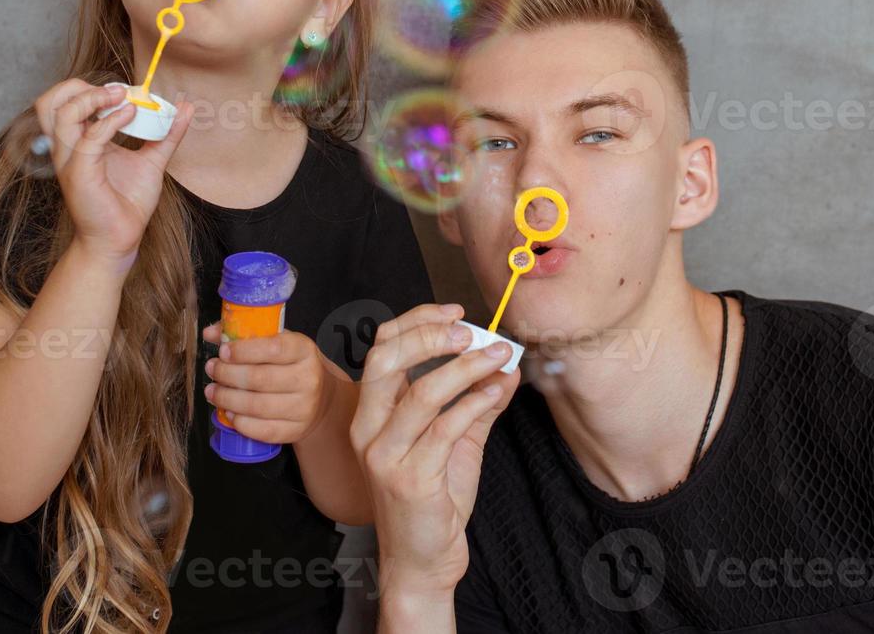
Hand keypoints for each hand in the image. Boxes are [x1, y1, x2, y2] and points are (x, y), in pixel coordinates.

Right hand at [34, 79, 192, 272]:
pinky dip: (112, 121)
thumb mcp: (153, 159)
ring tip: (122, 98)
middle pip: (50, 101)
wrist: (121, 238)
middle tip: (116, 91)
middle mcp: (69, 147)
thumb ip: (167, 133)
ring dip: (92, 98)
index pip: (66, 101)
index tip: (125, 91)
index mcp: (80, 140)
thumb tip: (185, 107)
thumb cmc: (129, 203)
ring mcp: (70, 159)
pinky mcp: (79, 173)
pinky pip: (89, 138)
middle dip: (79, 86)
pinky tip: (132, 116)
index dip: (90, 87)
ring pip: (61, 113)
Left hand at [201, 325, 338, 443]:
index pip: (273, 348)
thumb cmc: (291, 365)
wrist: (321, 397)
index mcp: (304, 350)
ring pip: (257, 406)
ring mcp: (303, 407)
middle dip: (227, 374)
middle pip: (259, 378)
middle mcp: (308, 378)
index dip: (243, 351)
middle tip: (212, 369)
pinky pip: (262, 430)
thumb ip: (244, 334)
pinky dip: (240, 422)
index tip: (223, 351)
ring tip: (213, 391)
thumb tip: (210, 333)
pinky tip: (229, 412)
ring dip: (227, 399)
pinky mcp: (295, 430)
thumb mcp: (276, 342)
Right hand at [349, 304, 519, 598]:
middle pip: (386, 360)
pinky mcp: (410, 479)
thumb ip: (475, 402)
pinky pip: (445, 429)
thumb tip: (504, 365)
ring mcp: (385, 455)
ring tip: (498, 358)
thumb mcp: (455, 442)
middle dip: (431, 336)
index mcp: (371, 413)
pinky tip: (496, 393)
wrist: (422, 561)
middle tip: (471, 332)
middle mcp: (368, 429)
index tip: (457, 313)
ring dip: (466, 369)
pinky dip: (475, 404)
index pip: (381, 348)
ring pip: (422, 393)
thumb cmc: (432, 500)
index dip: (417, 322)